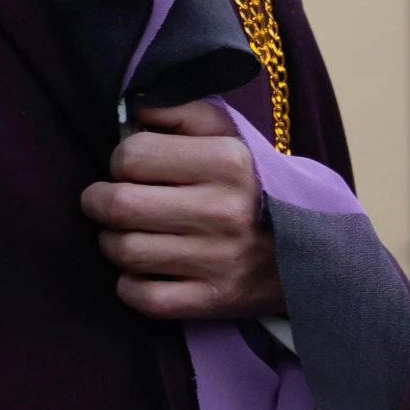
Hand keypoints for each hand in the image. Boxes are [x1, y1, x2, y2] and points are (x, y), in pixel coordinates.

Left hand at [81, 98, 284, 319]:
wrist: (310, 251)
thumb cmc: (252, 184)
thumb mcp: (230, 135)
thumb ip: (181, 111)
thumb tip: (134, 109)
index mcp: (227, 162)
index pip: (132, 155)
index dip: (119, 160)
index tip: (129, 167)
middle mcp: (223, 211)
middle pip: (119, 205)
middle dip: (98, 201)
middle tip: (104, 200)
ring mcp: (218, 260)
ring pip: (125, 251)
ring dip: (111, 241)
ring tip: (124, 232)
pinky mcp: (214, 301)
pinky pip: (143, 297)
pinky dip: (129, 284)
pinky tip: (141, 269)